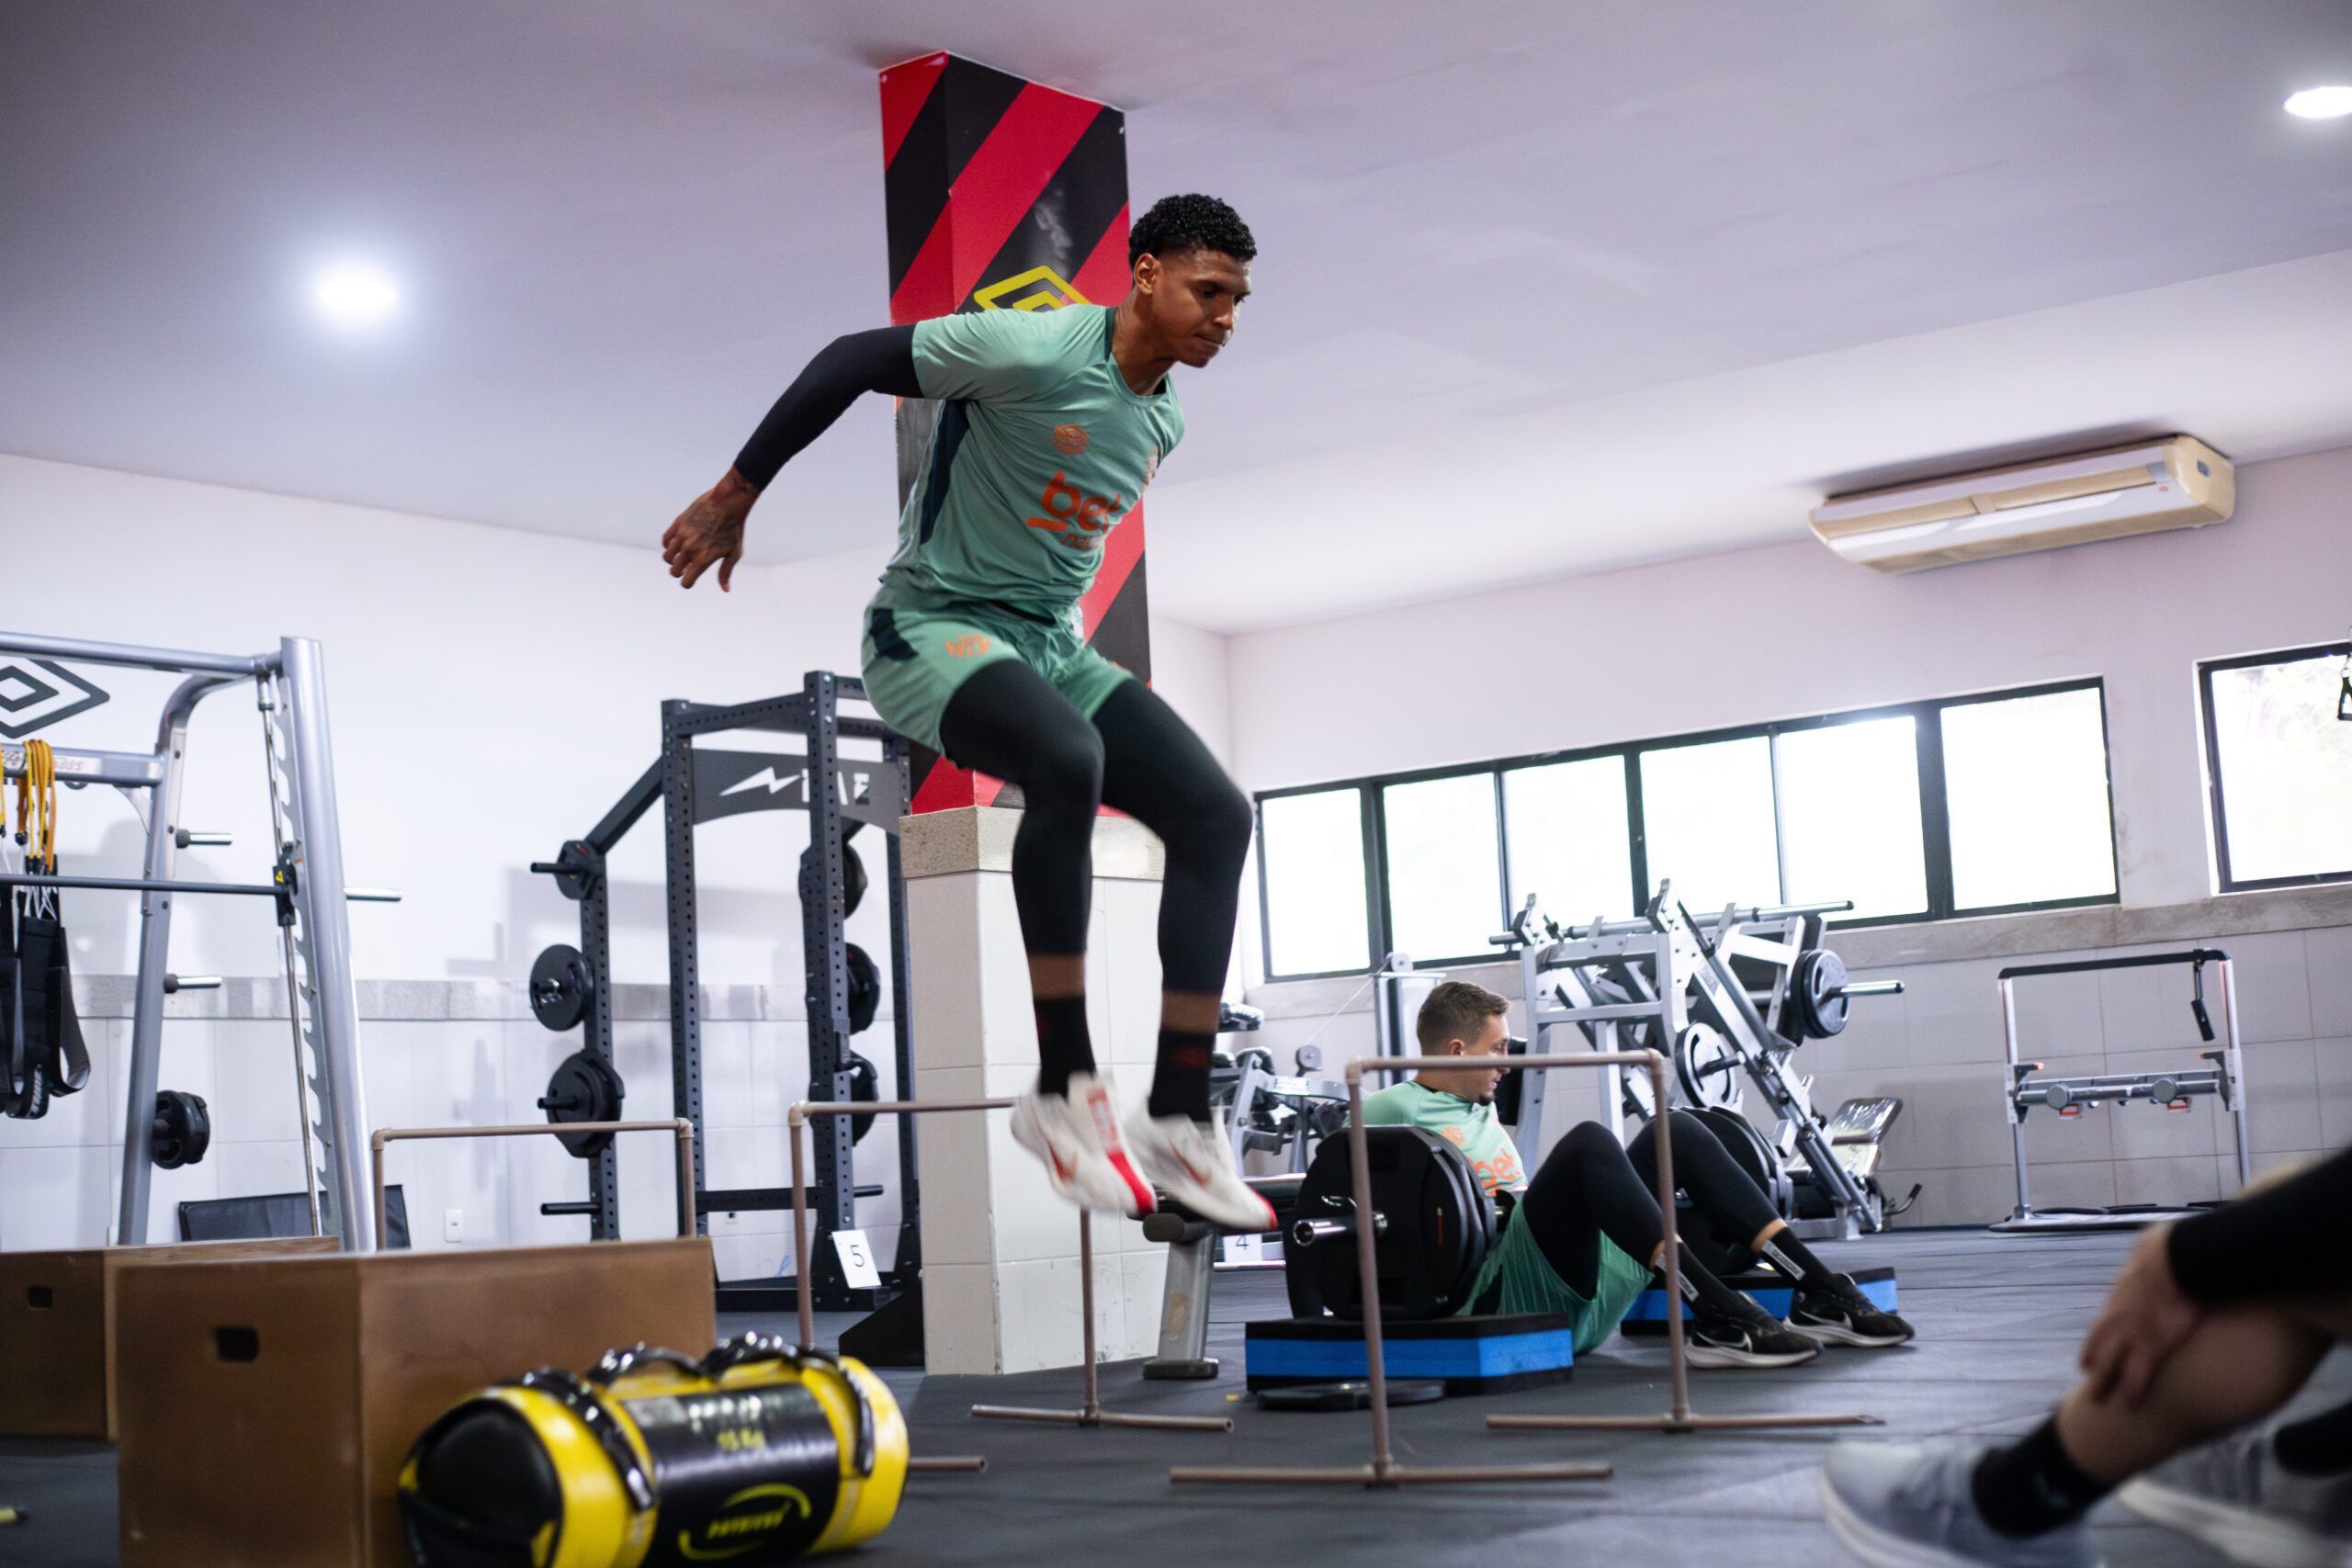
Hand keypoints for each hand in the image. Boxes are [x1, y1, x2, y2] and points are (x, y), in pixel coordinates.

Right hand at [661, 470, 756, 590]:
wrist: (729, 502)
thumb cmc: (734, 529)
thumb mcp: (734, 553)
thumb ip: (726, 572)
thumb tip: (725, 590)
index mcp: (703, 559)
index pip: (686, 581)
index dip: (687, 583)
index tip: (690, 579)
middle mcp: (690, 549)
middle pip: (674, 571)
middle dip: (679, 572)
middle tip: (686, 568)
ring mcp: (682, 536)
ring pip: (667, 556)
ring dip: (673, 560)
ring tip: (682, 555)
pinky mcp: (678, 523)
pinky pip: (665, 540)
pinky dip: (668, 545)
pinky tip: (677, 543)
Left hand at [2080, 1223, 2201, 1407]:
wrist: (2170, 1257)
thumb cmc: (2165, 1252)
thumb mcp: (2148, 1260)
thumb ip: (2147, 1269)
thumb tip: (2158, 1258)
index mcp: (2117, 1301)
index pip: (2099, 1327)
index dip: (2093, 1344)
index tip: (2085, 1361)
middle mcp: (2117, 1319)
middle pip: (2098, 1348)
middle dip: (2092, 1366)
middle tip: (2085, 1382)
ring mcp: (2131, 1333)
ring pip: (2110, 1365)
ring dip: (2103, 1383)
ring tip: (2098, 1401)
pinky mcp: (2150, 1344)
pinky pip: (2137, 1374)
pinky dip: (2133, 1390)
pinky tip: (2131, 1405)